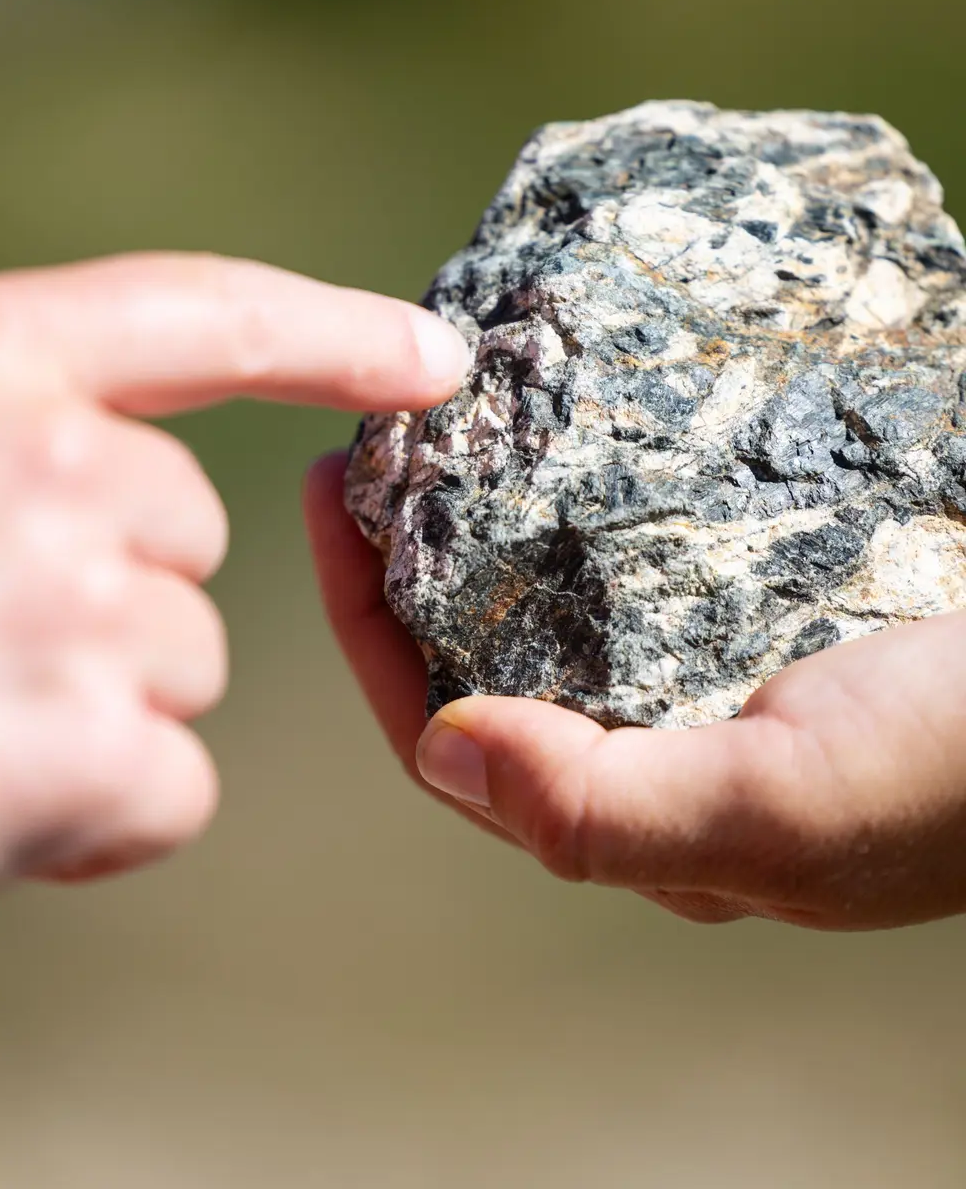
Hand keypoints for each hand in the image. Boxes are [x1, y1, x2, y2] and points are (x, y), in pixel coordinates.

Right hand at [0, 254, 469, 947]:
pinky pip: (170, 786)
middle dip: (116, 599)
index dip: (336, 329)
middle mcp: (55, 458)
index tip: (432, 357)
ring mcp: (78, 598)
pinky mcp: (90, 740)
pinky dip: (98, 816)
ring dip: (98, 710)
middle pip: (194, 541)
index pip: (208, 314)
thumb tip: (125, 519)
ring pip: (183, 666)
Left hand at [306, 451, 965, 930]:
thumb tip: (441, 757)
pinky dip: (577, 482)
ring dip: (482, 512)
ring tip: (437, 416)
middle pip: (479, 652)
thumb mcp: (785, 812)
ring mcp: (698, 662)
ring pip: (547, 592)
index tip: (328, 494)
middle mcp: (650, 740)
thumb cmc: (963, 764)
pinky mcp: (754, 591)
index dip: (364, 623)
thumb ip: (602, 811)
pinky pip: (628, 539)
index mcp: (633, 810)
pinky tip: (557, 417)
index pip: (443, 731)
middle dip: (404, 555)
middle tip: (364, 443)